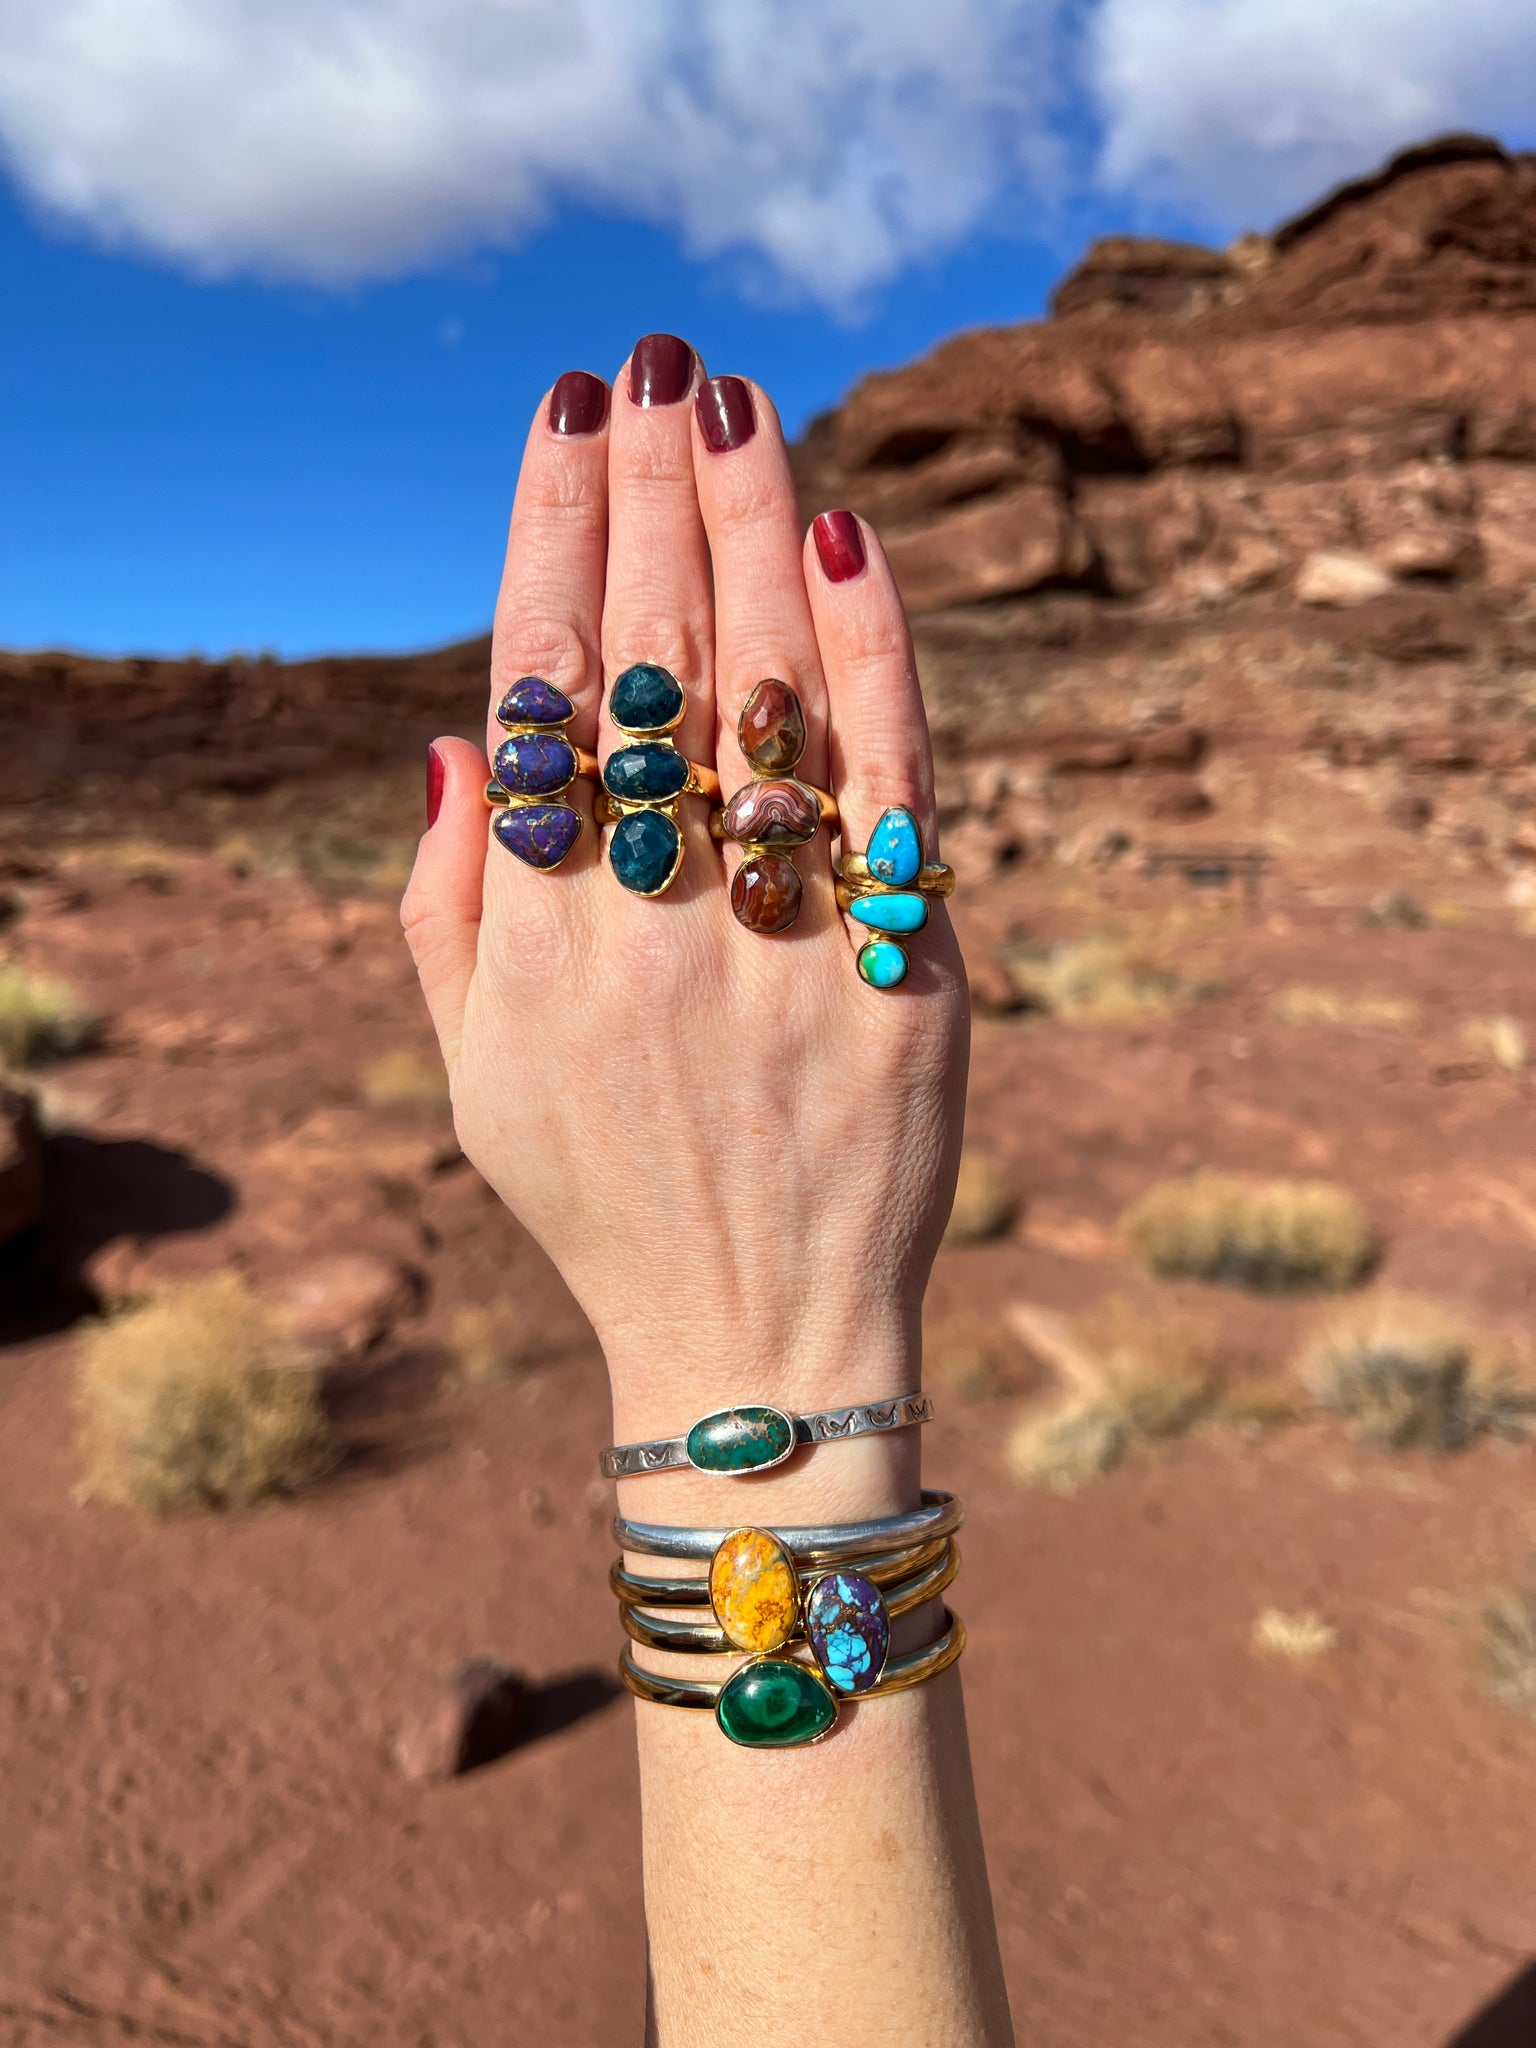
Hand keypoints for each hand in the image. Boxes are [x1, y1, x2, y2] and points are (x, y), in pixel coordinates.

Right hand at [402, 347, 967, 1471]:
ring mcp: (787, 943)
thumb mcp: (476, 1070)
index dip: (551, 535)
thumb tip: (449, 738)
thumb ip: (444, 905)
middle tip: (658, 364)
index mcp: (536, 934)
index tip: (566, 422)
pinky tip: (851, 540)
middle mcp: (654, 918)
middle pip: (651, 658)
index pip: (541, 684)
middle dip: (652, 491)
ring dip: (754, 529)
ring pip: (770, 690)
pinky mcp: (906, 975)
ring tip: (741, 406)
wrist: (755, 1338)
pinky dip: (877, 655)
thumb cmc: (601, 1198)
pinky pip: (895, 783)